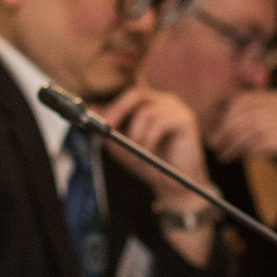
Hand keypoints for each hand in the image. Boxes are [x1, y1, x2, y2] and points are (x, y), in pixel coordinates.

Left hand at [100, 86, 212, 203]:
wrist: (174, 183)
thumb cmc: (149, 163)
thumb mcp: (123, 145)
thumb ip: (109, 127)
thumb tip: (91, 108)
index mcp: (148, 104)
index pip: (128, 95)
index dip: (112, 104)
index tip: (98, 118)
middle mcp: (163, 102)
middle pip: (137, 93)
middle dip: (118, 109)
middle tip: (109, 127)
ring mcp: (176, 109)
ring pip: (147, 112)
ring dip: (135, 135)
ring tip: (135, 153)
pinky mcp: (186, 120)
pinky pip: (160, 123)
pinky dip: (148, 140)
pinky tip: (148, 153)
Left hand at [209, 89, 276, 172]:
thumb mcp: (257, 130)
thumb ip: (240, 120)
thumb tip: (209, 115)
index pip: (244, 100)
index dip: (223, 116)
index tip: (212, 133)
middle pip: (247, 114)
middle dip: (226, 131)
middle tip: (213, 146)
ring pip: (254, 129)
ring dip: (233, 144)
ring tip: (222, 156)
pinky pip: (265, 143)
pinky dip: (246, 151)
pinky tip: (237, 159)